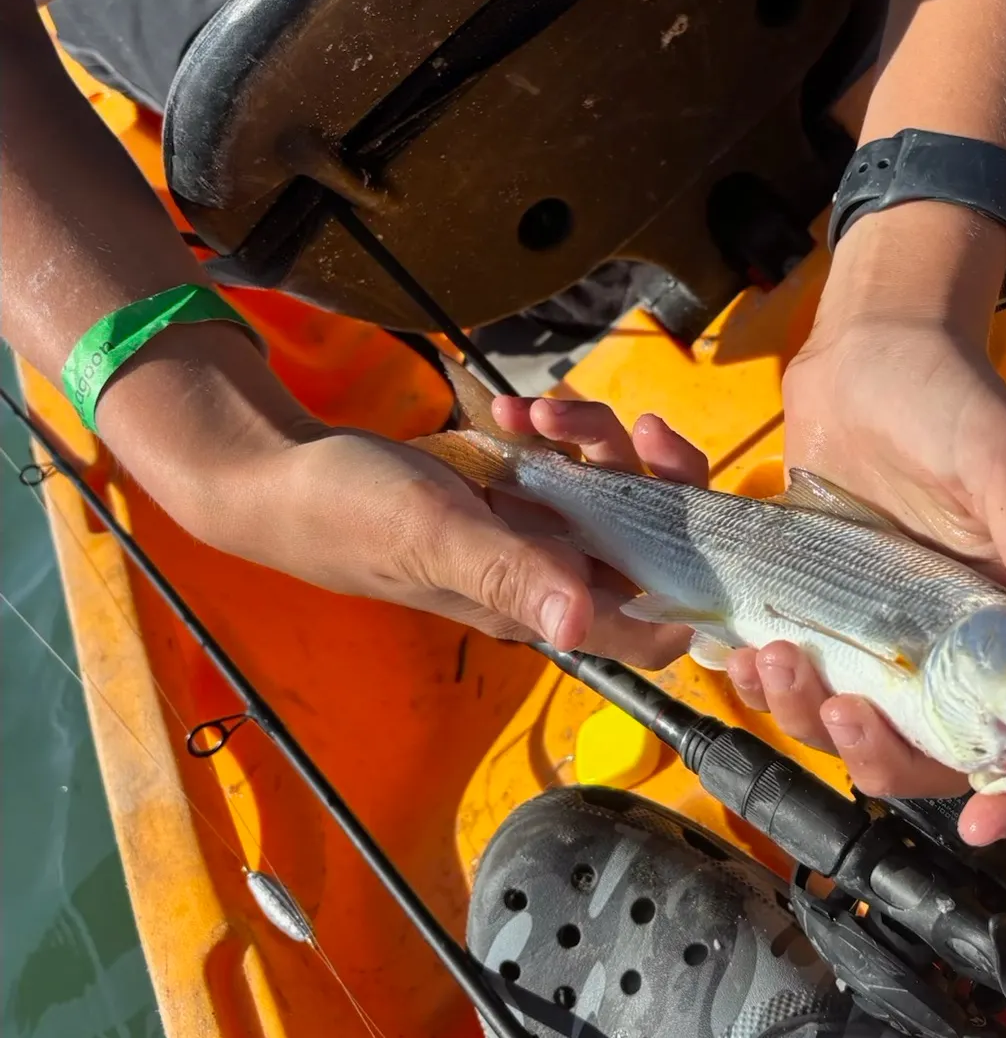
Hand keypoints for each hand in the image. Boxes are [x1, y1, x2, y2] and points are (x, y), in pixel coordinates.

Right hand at [196, 394, 707, 666]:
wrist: (281, 471)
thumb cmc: (346, 515)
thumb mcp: (430, 536)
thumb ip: (507, 574)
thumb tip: (579, 625)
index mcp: (543, 607)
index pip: (653, 629)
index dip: (691, 589)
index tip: (692, 515)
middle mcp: (552, 577)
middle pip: (653, 545)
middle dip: (656, 482)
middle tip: (630, 430)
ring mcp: (534, 531)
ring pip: (616, 490)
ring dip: (596, 441)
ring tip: (539, 410)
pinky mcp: (515, 489)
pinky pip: (568, 458)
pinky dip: (555, 427)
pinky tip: (512, 408)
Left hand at [730, 208, 1005, 842]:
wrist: (866, 353)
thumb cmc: (950, 403)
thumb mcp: (1002, 466)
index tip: (984, 825)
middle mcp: (947, 656)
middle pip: (924, 758)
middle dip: (877, 755)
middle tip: (842, 706)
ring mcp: (877, 642)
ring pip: (846, 729)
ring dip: (807, 717)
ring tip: (774, 657)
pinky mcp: (814, 618)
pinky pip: (789, 683)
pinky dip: (762, 682)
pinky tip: (744, 647)